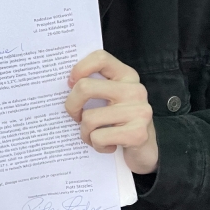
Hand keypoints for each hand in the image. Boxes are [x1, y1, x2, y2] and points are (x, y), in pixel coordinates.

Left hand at [65, 50, 157, 173]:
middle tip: (75, 116)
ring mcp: (138, 111)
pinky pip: (98, 138)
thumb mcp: (110, 98)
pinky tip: (108, 145)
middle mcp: (135, 90)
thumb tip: (64, 84)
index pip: (100, 57)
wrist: (146, 151)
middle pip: (85, 87)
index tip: (71, 83)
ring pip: (89, 118)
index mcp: (126, 75)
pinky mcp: (137, 133)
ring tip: (94, 135)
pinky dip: (96, 145)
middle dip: (71, 106)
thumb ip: (94, 86)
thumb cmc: (119, 121)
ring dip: (85, 132)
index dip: (79, 68)